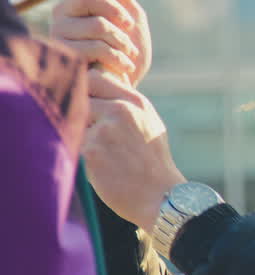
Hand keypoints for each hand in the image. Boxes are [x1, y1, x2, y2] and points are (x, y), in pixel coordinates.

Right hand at [51, 0, 150, 88]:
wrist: (129, 85)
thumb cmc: (130, 50)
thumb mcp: (133, 17)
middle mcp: (64, 12)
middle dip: (117, 12)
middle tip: (129, 26)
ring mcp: (61, 33)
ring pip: (97, 24)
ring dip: (122, 40)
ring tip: (127, 52)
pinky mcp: (65, 56)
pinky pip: (95, 47)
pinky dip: (118, 56)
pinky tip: (124, 65)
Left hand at [83, 70, 184, 229]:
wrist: (161, 196)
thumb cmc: (154, 163)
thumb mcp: (149, 124)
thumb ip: (127, 104)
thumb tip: (103, 85)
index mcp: (136, 103)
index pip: (96, 78)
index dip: (85, 90)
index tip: (88, 107)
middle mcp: (121, 110)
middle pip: (79, 97)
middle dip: (79, 113)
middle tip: (91, 133)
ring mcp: (105, 129)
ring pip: (73, 122)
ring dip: (80, 135)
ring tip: (103, 154)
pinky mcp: (92, 150)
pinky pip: (73, 144)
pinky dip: (81, 156)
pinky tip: (101, 168)